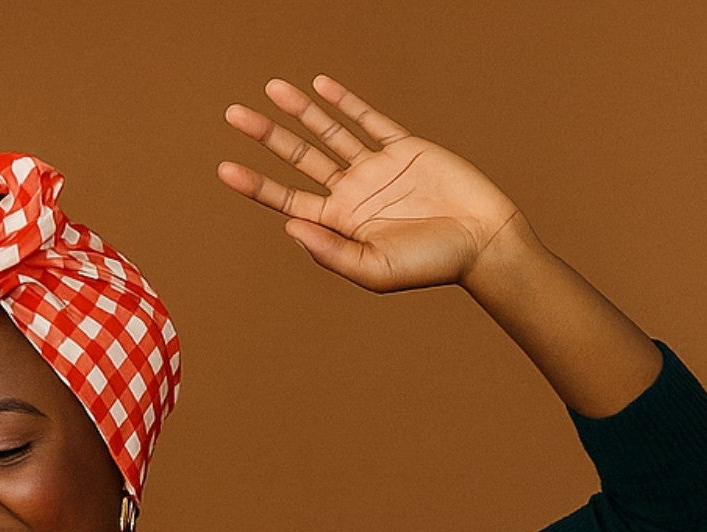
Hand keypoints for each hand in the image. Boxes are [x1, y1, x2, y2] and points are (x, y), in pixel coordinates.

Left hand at [217, 73, 524, 292]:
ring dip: (300, 111)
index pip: (287, 200)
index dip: (256, 184)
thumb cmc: (429, 266)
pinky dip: (345, 102)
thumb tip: (289, 226)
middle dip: (266, 137)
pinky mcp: (405, 147)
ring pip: (329, 133)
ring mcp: (376, 168)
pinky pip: (369, 119)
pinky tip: (321, 87)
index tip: (224, 168)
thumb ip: (330, 251)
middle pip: (299, 158)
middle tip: (233, 114)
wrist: (481, 241)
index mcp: (339, 225)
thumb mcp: (373, 270)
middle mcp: (351, 194)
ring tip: (272, 89)